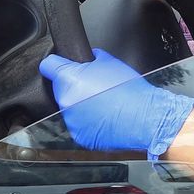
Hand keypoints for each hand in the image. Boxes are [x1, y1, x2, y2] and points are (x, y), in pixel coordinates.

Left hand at [40, 50, 193, 155]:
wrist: (146, 119)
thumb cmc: (131, 92)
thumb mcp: (112, 63)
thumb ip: (93, 58)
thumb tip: (89, 57)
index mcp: (70, 79)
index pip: (48, 66)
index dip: (56, 63)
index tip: (59, 65)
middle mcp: (66, 101)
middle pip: (61, 88)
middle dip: (75, 86)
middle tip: (96, 87)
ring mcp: (71, 121)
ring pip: (71, 107)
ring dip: (81, 105)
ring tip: (104, 104)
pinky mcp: (80, 136)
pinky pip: (79, 124)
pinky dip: (88, 121)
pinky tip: (105, 117)